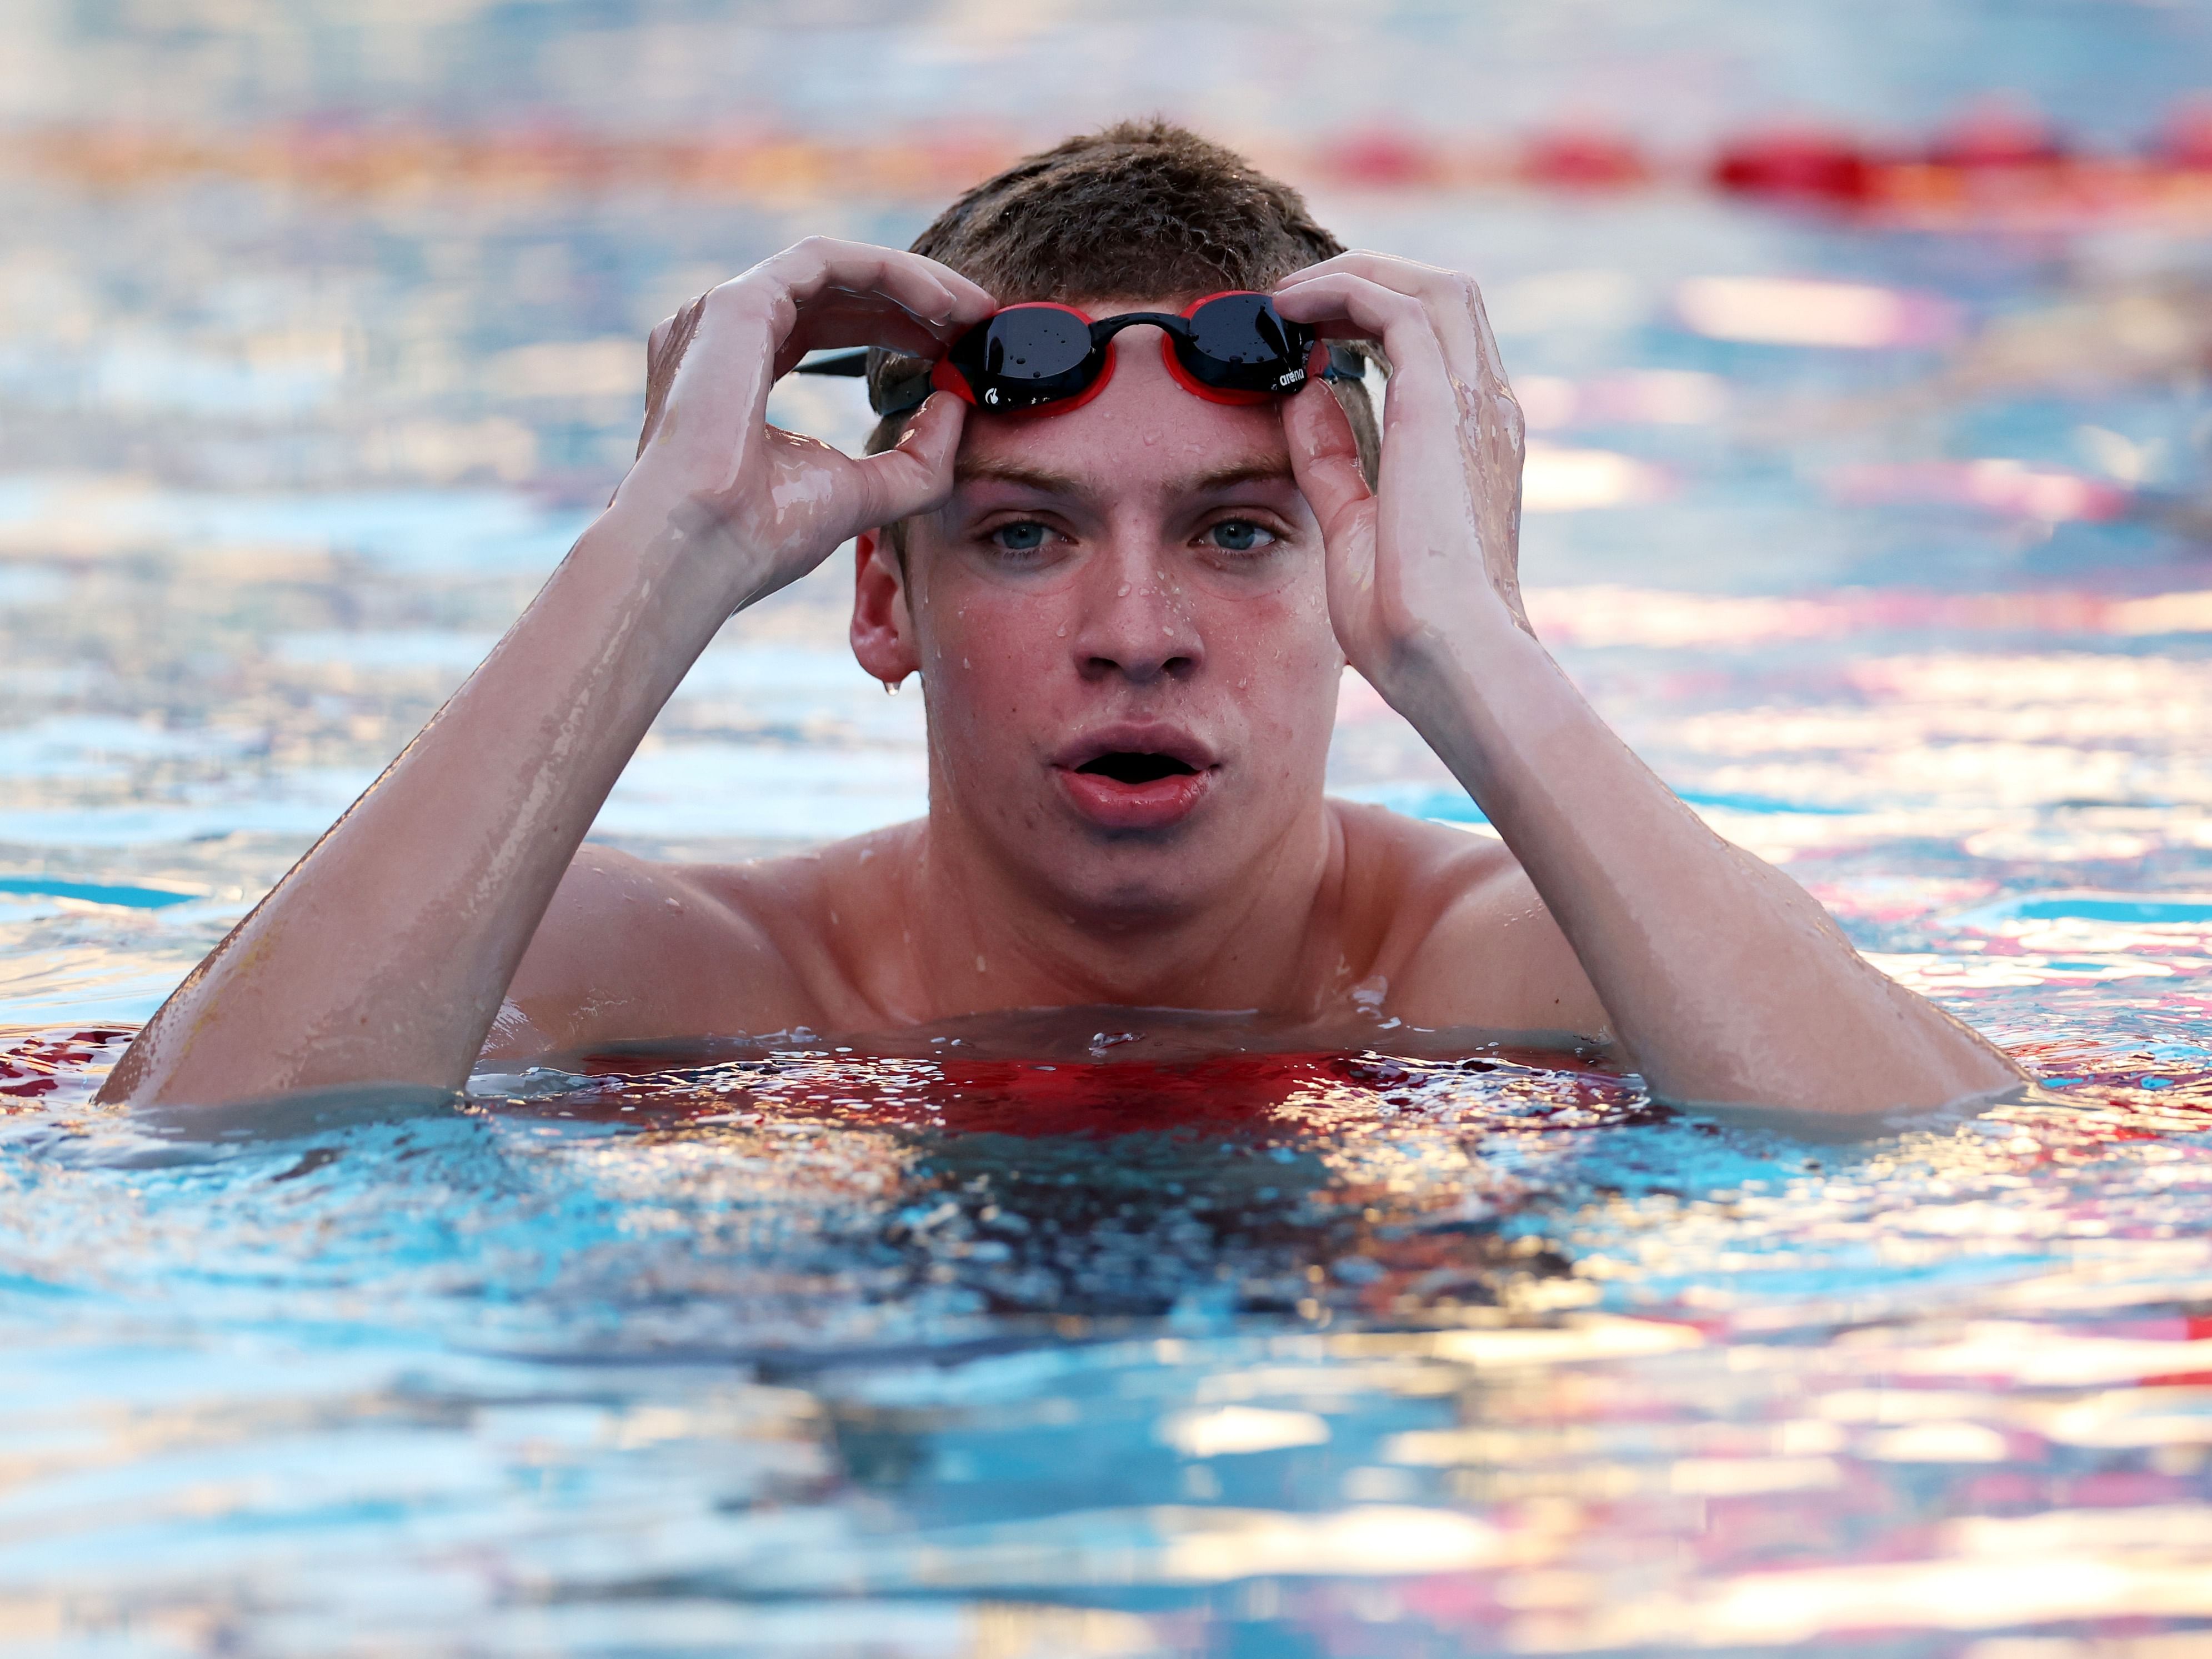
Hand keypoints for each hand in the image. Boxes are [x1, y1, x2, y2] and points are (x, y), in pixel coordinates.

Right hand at [620, 238, 996, 608]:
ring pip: (836, 268)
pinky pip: (827, 261)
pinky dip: (890, 272)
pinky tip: (939, 304)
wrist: (704, 548)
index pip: (829, 327)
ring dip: (911, 282)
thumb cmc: (763, 534)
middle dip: (914, 303)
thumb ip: (917, 456)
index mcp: (740, 372)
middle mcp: (725, 334)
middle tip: (976, 324)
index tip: (957, 347)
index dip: (898, 329)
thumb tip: (954, 406)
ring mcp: (725, 313)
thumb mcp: (865, 493)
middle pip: (837, 293)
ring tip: (969, 312)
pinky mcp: (738, 303)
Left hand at [1271, 253, 1527, 691]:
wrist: (1451, 660)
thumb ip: (1333, 459)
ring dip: (1355, 274)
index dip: (1372, 320)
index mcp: (1474, 443)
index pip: (1438, 345)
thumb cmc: (1410, 626)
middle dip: (1368, 279)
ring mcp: (1473, 405)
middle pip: (1443, 296)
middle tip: (1294, 302)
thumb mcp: (1354, 527)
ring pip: (1430, 285)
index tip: (1307, 336)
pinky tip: (1290, 311)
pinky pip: (1397, 308)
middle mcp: (1486, 412)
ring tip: (1287, 297)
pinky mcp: (1440, 406)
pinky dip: (1343, 292)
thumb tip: (1303, 395)